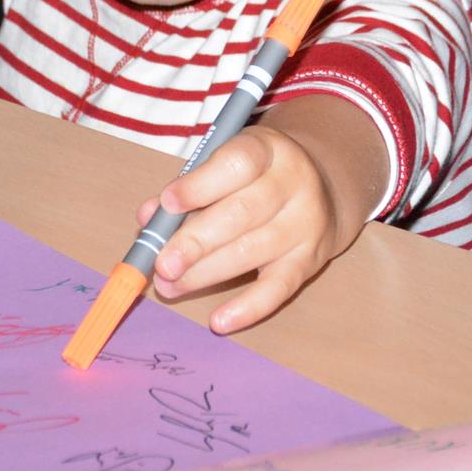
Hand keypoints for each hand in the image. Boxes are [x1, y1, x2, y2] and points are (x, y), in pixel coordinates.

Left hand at [135, 114, 375, 334]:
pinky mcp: (311, 260)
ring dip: (206, 273)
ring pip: (252, 251)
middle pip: (241, 213)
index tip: (167, 204)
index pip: (237, 164)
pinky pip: (279, 288)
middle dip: (195, 242)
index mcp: (268, 149)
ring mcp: (306, 222)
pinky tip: (219, 321)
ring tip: (171, 285)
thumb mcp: (225, 164)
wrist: (323, 189)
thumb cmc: (257, 176)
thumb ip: (187, 188)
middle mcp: (293, 182)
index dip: (199, 185)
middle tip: (162, 264)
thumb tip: (148, 218)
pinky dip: (247, 307)